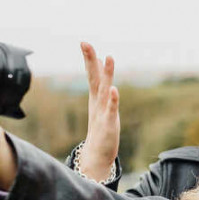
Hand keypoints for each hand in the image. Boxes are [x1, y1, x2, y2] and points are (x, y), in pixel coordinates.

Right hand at [79, 42, 119, 180]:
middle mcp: (98, 102)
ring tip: (108, 58)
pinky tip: (114, 90)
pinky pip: (111, 110)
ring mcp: (103, 112)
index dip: (89, 59)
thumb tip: (104, 75)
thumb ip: (102, 91)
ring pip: (104, 90)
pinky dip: (113, 100)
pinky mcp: (108, 124)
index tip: (84, 43)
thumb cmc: (101, 132)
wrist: (97, 156)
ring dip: (106, 74)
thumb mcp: (102, 109)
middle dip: (90, 60)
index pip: (92, 74)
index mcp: (97, 98)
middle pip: (94, 78)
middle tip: (85, 43)